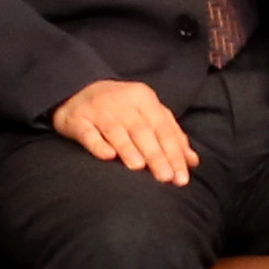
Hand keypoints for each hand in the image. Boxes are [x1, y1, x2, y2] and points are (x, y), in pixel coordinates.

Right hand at [53, 78, 196, 184]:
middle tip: (166, 178)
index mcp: (143, 98)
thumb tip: (193, 162)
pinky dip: (97, 144)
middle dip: (156, 155)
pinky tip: (107, 156)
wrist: (75, 90)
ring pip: (115, 131)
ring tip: (138, 168)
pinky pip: (88, 133)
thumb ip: (171, 135)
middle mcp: (121, 101)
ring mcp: (97, 109)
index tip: (182, 177)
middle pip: (142, 131)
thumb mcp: (147, 113)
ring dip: (128, 149)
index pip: (163, 128)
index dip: (174, 153)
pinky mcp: (77, 119)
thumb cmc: (120, 108)